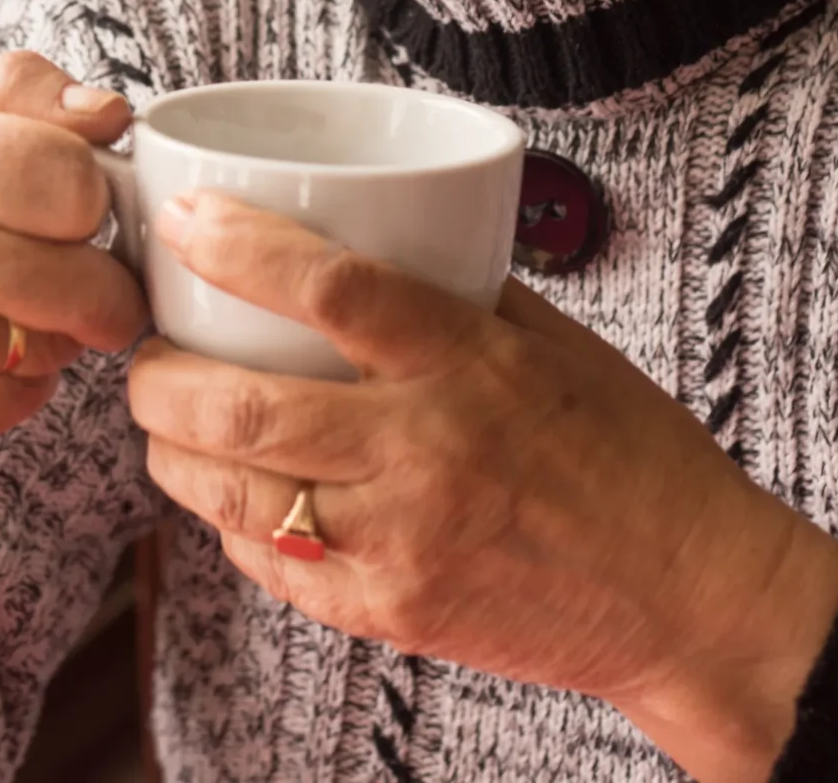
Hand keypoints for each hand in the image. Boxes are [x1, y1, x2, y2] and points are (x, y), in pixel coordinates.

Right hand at [0, 52, 150, 556]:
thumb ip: (14, 90)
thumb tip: (108, 112)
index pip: (73, 180)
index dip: (87, 202)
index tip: (68, 215)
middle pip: (80, 281)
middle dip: (95, 291)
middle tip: (71, 287)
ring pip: (54, 352)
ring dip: (45, 344)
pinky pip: (14, 408)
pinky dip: (5, 395)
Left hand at [125, 192, 837, 782]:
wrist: (691, 597)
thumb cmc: (627, 453)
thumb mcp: (552, 343)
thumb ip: (453, 293)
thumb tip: (355, 230)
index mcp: (467, 363)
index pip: (329, 288)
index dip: (237, 247)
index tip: (184, 223)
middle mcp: (425, 452)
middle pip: (239, 407)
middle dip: (157, 375)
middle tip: (145, 351)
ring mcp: (401, 543)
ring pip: (231, 491)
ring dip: (170, 450)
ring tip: (166, 421)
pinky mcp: (390, 614)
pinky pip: (269, 562)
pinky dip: (227, 520)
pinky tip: (227, 492)